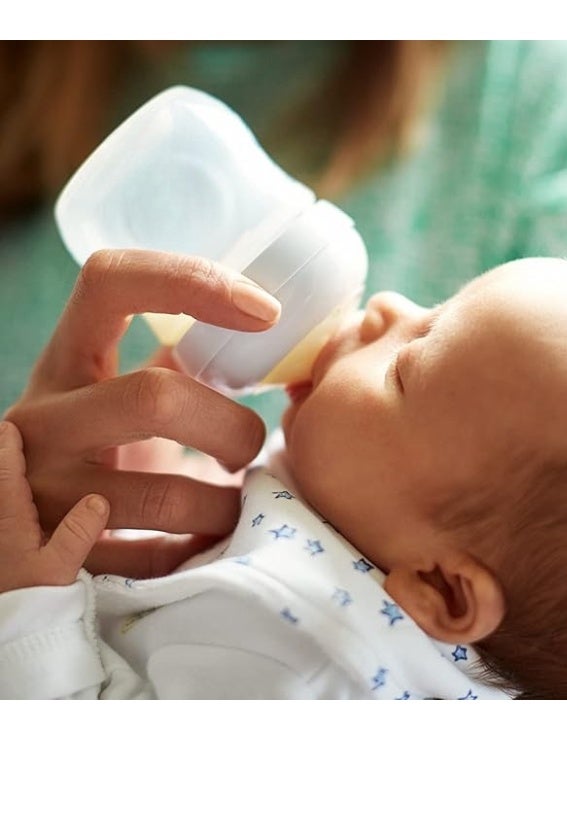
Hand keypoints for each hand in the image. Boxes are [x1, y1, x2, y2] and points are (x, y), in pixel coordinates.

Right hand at [4, 249, 280, 577]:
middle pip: (153, 398)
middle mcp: (42, 420)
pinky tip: (204, 540)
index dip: (192, 282)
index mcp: (64, 360)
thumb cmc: (95, 442)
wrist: (23, 523)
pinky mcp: (59, 558)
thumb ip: (175, 358)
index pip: (110, 282)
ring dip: (223, 504)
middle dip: (228, 427)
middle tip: (248, 447)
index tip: (265, 312)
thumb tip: (262, 328)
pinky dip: (197, 551)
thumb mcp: (114, 388)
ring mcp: (45, 492)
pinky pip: (154, 561)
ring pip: (164, 498)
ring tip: (235, 503)